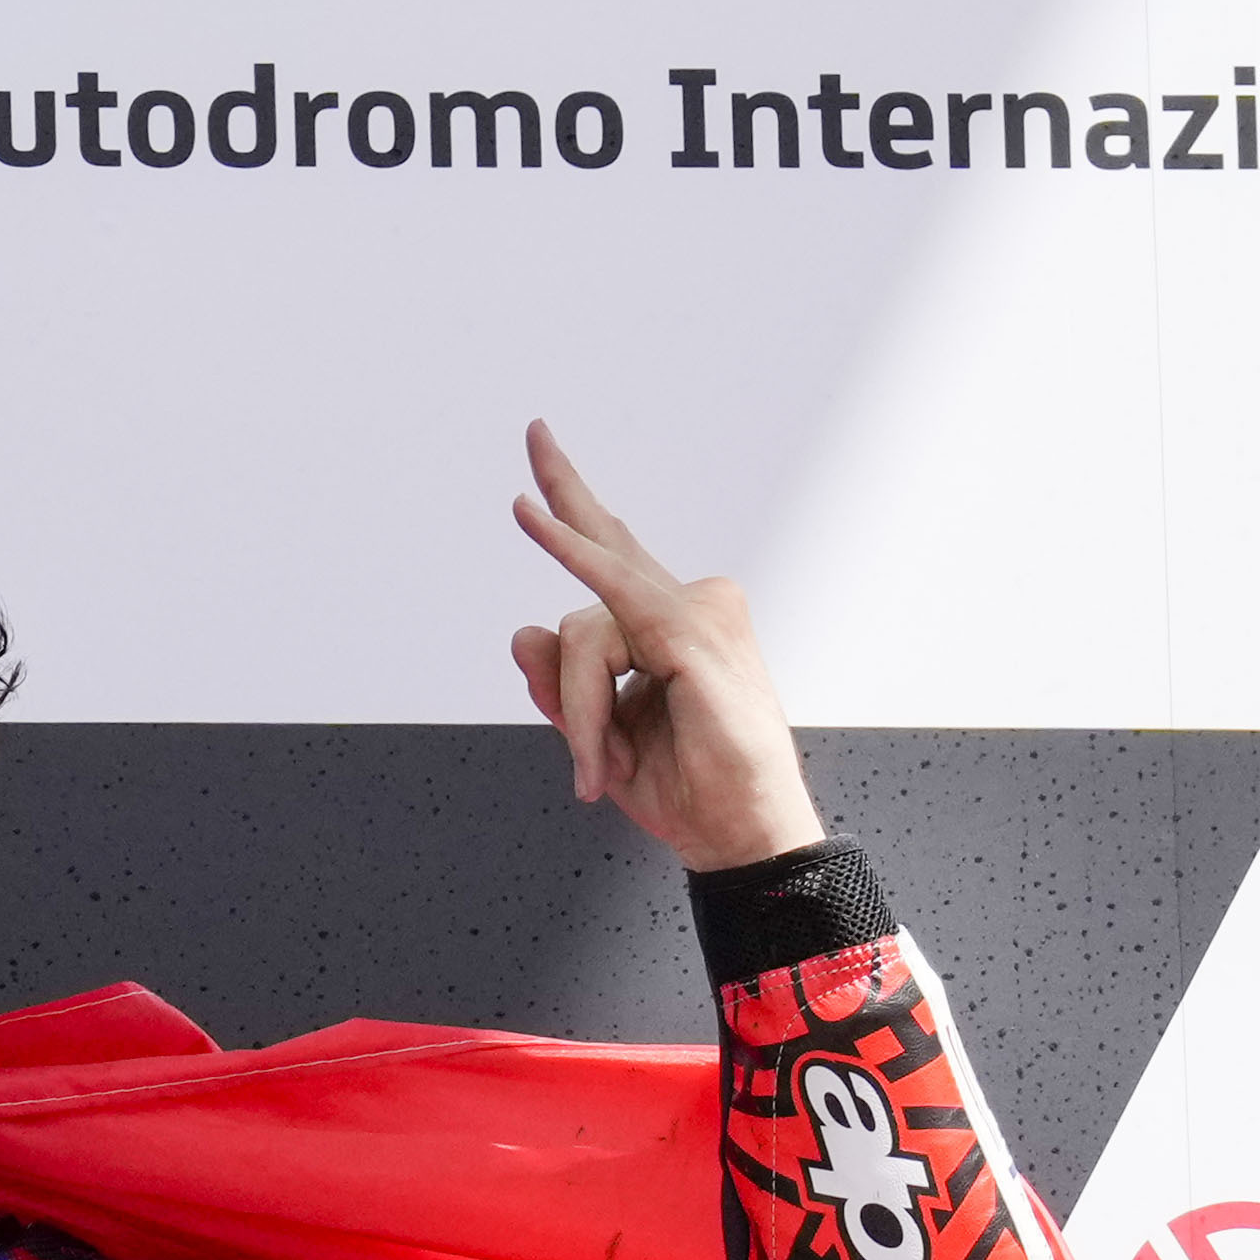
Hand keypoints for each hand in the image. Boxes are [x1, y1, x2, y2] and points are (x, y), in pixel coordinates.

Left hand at [507, 421, 827, 873]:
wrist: (739, 834)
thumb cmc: (685, 786)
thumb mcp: (598, 737)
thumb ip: (559, 683)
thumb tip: (520, 629)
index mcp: (668, 624)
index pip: (615, 552)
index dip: (575, 507)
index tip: (542, 451)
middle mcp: (688, 603)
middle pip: (605, 546)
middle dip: (563, 484)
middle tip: (534, 426)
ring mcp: (695, 609)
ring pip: (584, 630)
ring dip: (582, 711)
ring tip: (601, 769)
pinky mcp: (688, 629)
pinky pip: (608, 590)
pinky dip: (566, 553)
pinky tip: (528, 515)